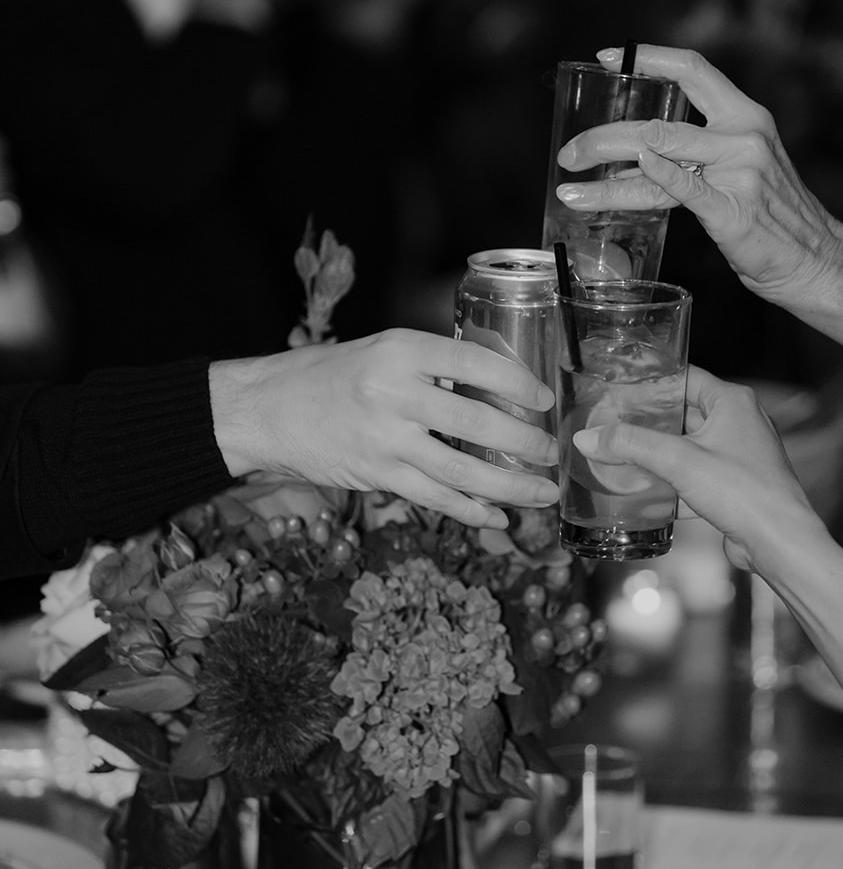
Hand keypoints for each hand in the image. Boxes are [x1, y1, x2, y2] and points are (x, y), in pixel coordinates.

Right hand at [209, 329, 558, 529]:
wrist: (264, 410)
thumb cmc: (327, 376)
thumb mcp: (380, 351)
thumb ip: (431, 367)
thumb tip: (494, 390)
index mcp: (402, 351)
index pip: (476, 363)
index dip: (519, 383)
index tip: (546, 399)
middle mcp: (395, 392)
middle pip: (478, 422)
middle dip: (526, 442)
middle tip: (552, 453)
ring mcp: (385, 438)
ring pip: (463, 471)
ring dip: (511, 486)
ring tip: (543, 494)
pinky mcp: (376, 475)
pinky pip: (434, 498)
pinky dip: (471, 511)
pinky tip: (497, 517)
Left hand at [554, 43, 842, 313]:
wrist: (817, 260)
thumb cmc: (773, 216)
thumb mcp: (740, 169)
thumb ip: (693, 155)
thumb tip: (632, 156)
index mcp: (746, 116)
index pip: (693, 69)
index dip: (647, 57)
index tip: (607, 57)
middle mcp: (743, 135)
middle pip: (658, 120)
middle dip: (604, 136)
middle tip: (570, 151)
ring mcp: (739, 171)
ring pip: (658, 155)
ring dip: (605, 171)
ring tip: (570, 184)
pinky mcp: (731, 210)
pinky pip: (682, 189)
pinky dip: (649, 179)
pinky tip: (614, 181)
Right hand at [573, 365, 821, 573]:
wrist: (780, 542)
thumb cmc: (744, 491)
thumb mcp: (679, 461)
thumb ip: (631, 446)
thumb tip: (587, 437)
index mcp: (732, 402)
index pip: (684, 377)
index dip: (651, 382)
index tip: (619, 387)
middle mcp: (739, 422)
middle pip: (683, 413)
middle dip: (649, 423)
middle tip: (611, 424)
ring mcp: (738, 455)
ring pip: (688, 447)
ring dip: (658, 455)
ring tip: (620, 456)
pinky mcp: (735, 484)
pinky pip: (696, 475)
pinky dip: (672, 482)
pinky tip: (645, 494)